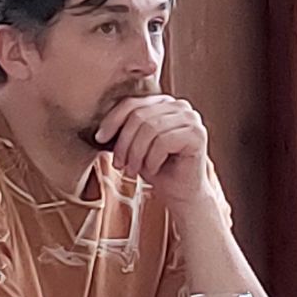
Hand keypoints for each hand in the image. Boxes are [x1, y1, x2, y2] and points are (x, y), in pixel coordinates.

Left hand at [96, 95, 213, 208]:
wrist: (180, 193)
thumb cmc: (157, 168)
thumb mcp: (134, 145)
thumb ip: (124, 129)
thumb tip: (100, 129)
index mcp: (164, 102)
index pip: (132, 103)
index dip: (112, 120)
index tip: (99, 139)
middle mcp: (180, 106)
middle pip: (139, 115)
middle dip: (124, 143)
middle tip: (119, 164)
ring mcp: (191, 118)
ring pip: (150, 128)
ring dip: (136, 154)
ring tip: (133, 170)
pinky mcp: (197, 134)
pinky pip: (163, 141)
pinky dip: (152, 159)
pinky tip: (154, 169)